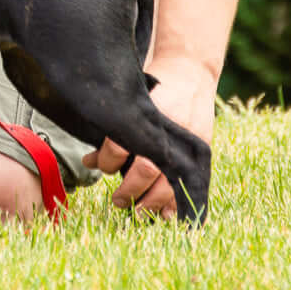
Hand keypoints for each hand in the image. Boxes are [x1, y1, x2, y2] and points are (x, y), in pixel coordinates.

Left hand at [81, 55, 216, 218]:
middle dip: (129, 190)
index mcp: (148, 113)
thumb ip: (112, 130)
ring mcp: (189, 143)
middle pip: (146, 169)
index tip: (98, 165)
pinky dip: (178, 205)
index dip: (107, 158)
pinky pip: (191, 186)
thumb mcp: (131, 102)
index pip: (122, 143)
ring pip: (170, 184)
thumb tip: (88, 161)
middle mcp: (170, 129)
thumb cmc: (154, 87)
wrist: (191, 72)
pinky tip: (166, 217)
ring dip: (151, 204)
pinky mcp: (202, 153)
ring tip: (138, 213)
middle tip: (118, 201)